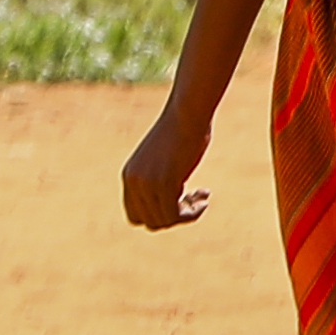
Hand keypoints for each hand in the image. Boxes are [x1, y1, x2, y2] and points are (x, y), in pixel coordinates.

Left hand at [120, 108, 209, 230]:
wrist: (188, 112)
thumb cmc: (184, 127)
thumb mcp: (168, 156)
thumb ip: (163, 176)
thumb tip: (174, 196)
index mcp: (129, 175)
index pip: (136, 216)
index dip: (160, 215)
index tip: (182, 200)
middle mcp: (133, 182)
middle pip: (150, 222)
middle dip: (175, 217)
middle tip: (196, 197)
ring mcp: (146, 183)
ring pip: (164, 221)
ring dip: (187, 215)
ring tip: (203, 196)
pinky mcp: (163, 182)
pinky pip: (175, 215)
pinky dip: (193, 212)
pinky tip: (205, 196)